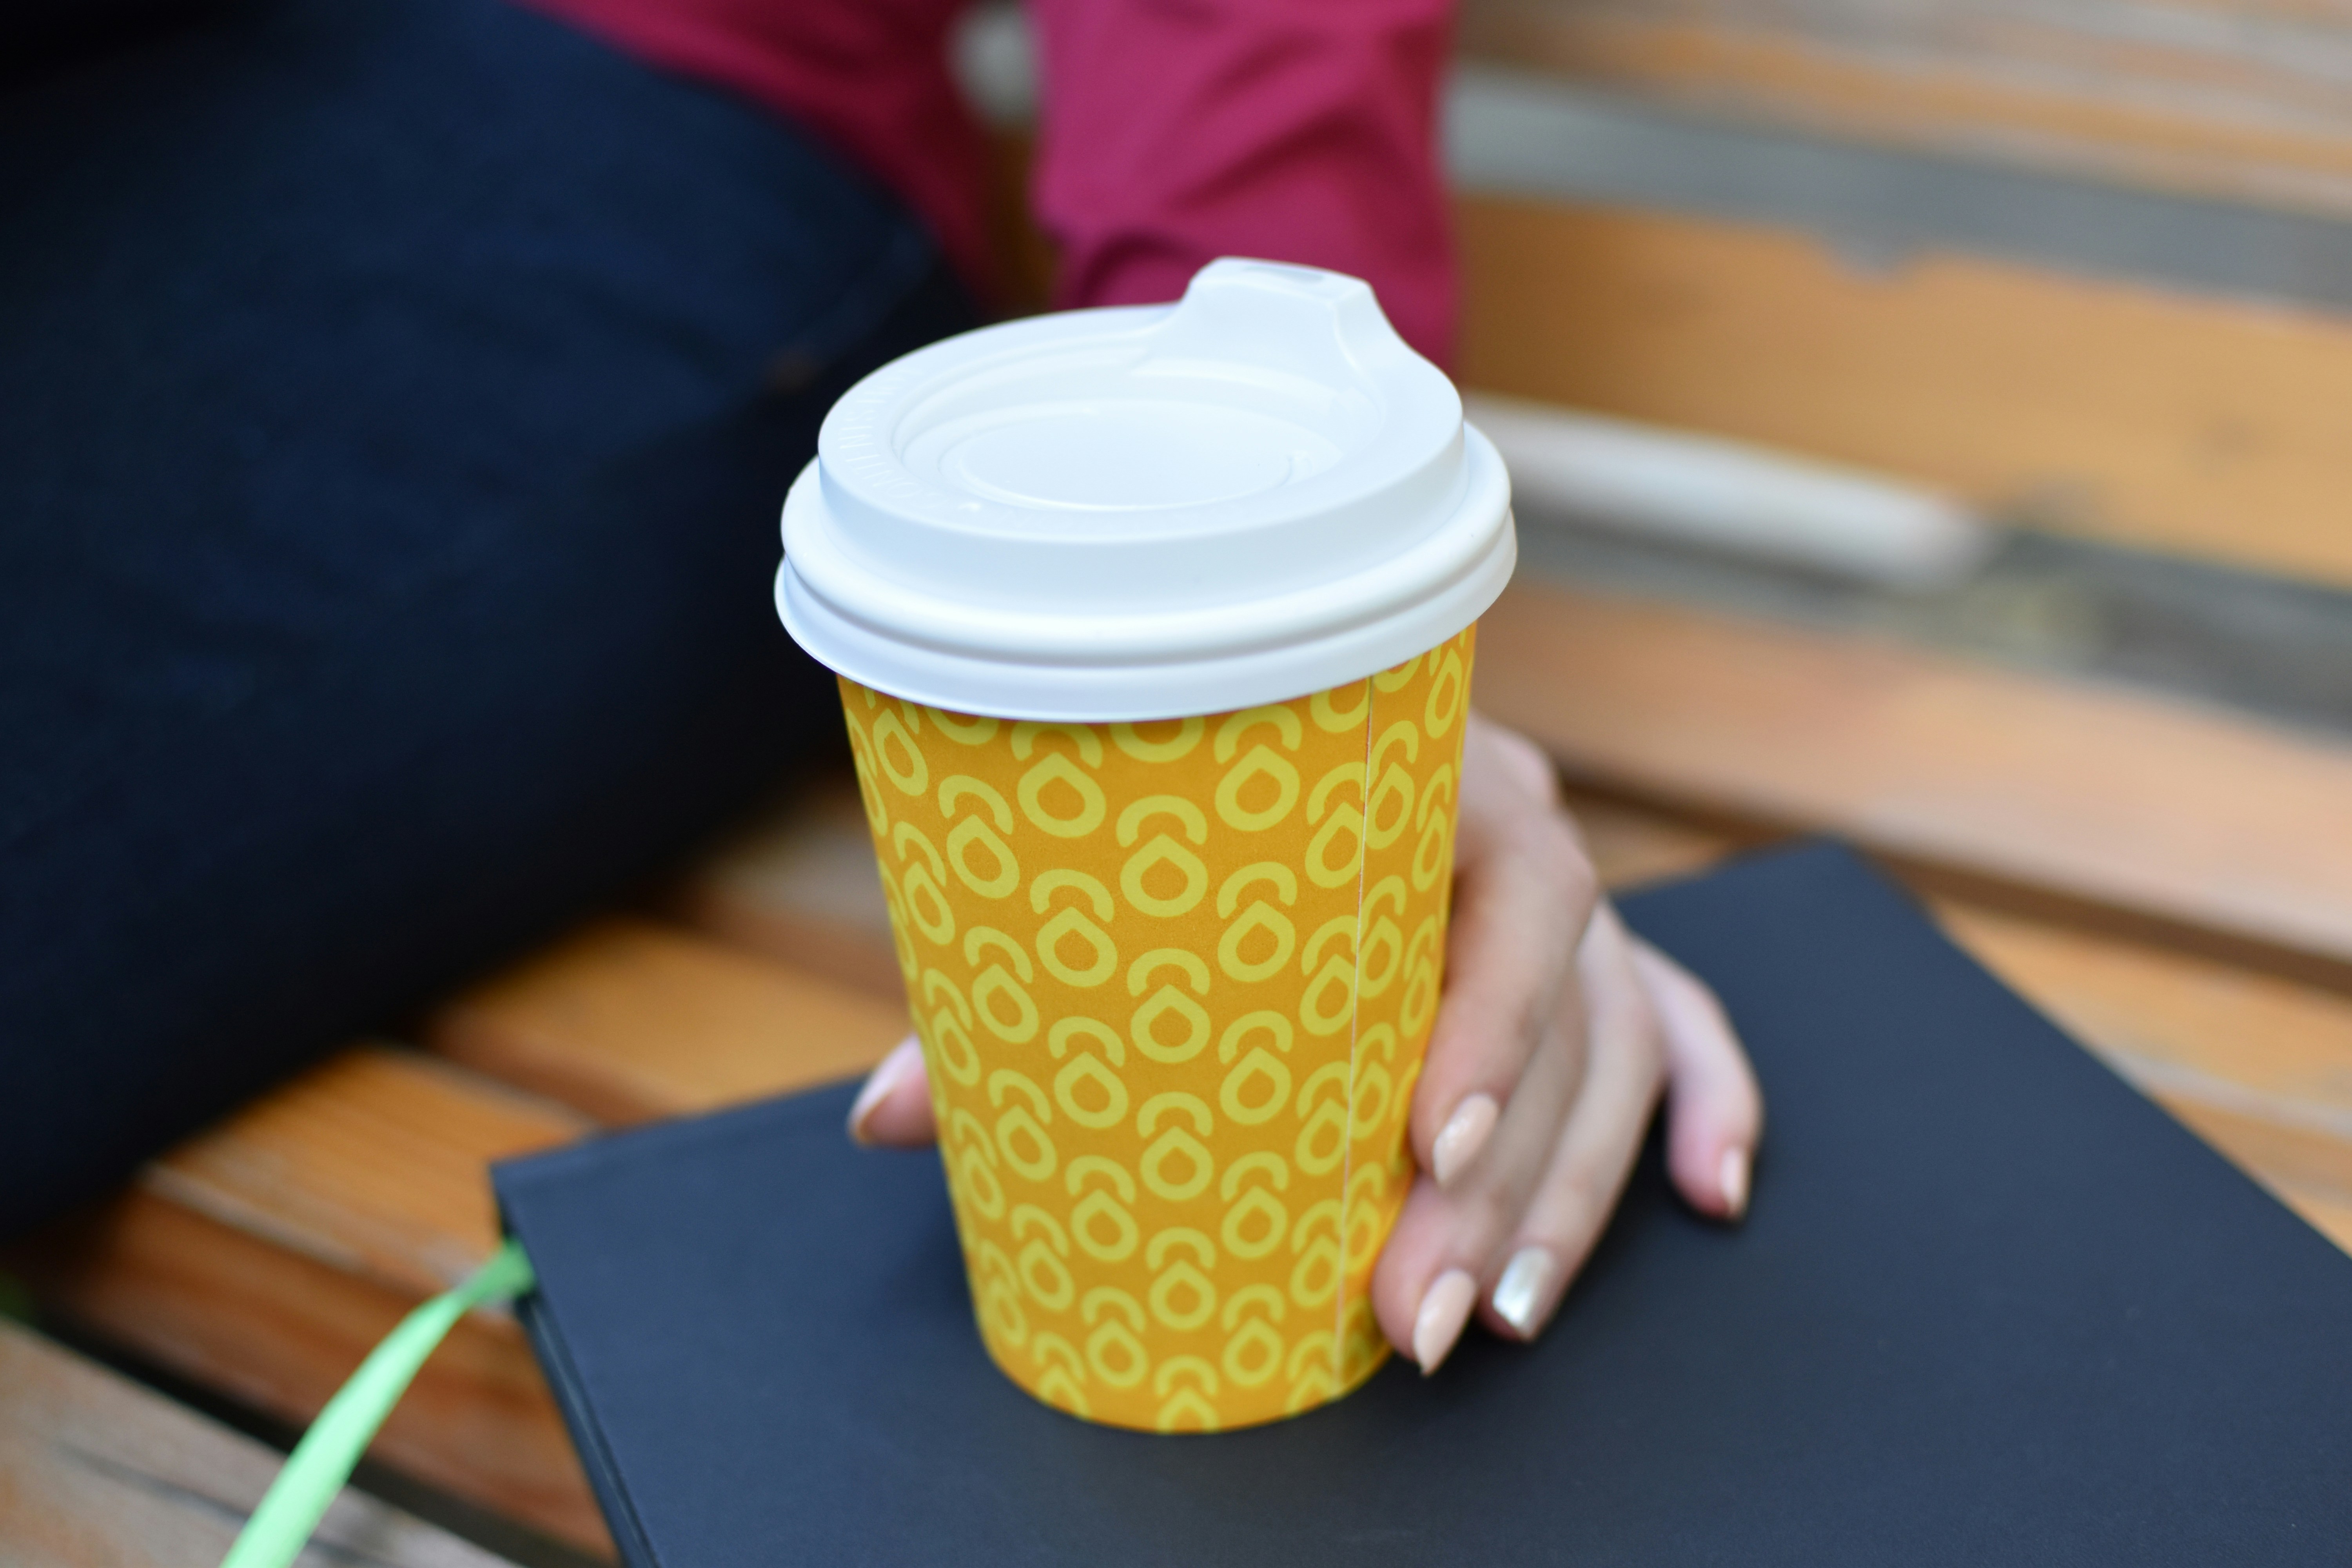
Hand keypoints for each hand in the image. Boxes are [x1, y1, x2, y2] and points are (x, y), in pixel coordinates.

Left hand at [845, 711, 1761, 1373]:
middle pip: (1567, 1008)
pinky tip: (1716, 1198)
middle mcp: (1520, 841)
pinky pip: (1688, 1031)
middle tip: (1417, 1308)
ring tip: (1493, 1318)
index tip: (1427, 1138)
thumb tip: (891, 1119)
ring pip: (1623, 1055)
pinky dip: (1714, 1108)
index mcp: (1427, 780)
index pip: (1511, 885)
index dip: (1489, 1015)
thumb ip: (1012, 993)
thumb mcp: (1115, 896)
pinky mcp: (1603, 967)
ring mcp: (1575, 911)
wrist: (1268, 751)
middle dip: (1504, 1182)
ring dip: (1574, 1202)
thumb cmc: (1195, 833)